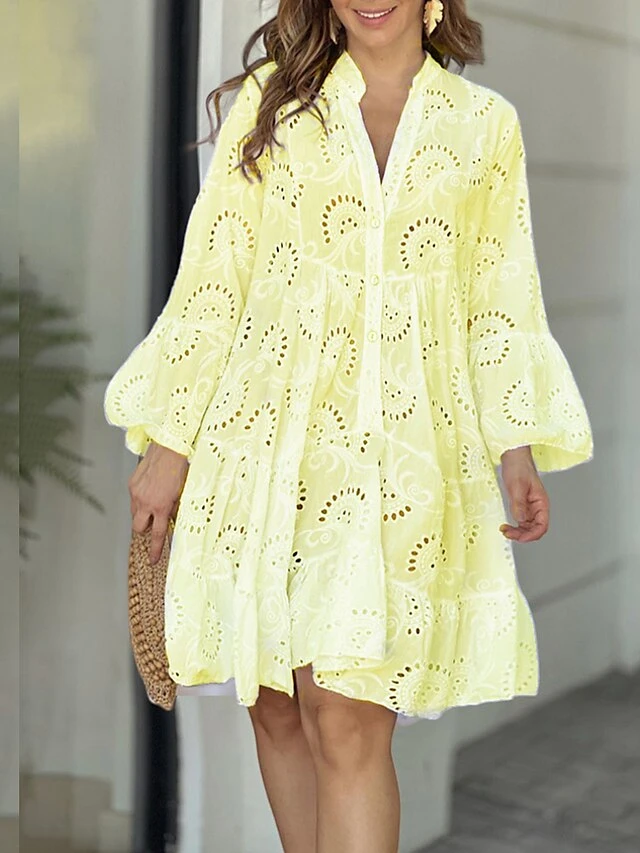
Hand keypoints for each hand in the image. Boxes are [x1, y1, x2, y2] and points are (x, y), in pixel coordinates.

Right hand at [128, 441, 188, 563]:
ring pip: (134, 514)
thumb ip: (174, 510)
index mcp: (161, 507)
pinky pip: (133, 499)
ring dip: (142, 514)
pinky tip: (150, 489)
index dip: (155, 550)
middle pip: (139, 528)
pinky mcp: (131, 484)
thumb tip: (171, 520)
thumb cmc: (179, 469)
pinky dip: (140, 499)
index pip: (157, 535)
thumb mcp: (183, 494)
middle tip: (154, 522)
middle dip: (145, 529)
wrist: (169, 448)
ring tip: (153, 503)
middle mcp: (146, 502)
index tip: (153, 560)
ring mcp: (136, 493)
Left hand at [499, 446, 548, 542]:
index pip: (542, 525)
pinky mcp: (521, 504)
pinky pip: (521, 520)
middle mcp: (537, 506)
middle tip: (508, 534)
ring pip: (527, 526)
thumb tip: (520, 520)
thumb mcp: (517, 486)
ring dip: (517, 532)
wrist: (513, 456)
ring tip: (505, 530)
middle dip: (522, 534)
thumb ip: (519, 504)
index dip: (532, 535)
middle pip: (534, 528)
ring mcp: (530, 506)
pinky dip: (514, 525)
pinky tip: (507, 525)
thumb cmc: (519, 466)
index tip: (520, 538)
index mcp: (541, 502)